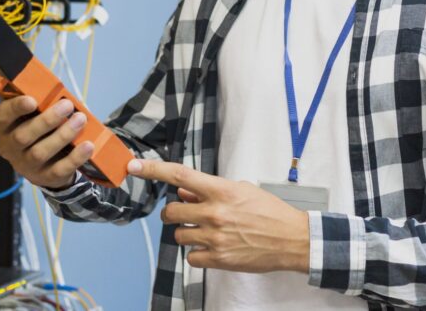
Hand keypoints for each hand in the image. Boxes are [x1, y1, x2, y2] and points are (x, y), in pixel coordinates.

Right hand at [0, 95, 94, 190]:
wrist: (46, 161)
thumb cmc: (39, 127)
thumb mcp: (33, 112)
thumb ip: (38, 100)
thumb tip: (51, 86)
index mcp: (3, 127)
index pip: (2, 117)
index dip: (15, 108)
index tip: (32, 100)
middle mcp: (9, 147)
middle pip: (22, 136)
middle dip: (46, 120)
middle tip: (67, 105)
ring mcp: (25, 165)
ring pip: (39, 153)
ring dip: (62, 135)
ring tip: (80, 120)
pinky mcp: (44, 177)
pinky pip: (58, 169)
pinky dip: (75, 157)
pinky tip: (88, 145)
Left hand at [127, 159, 309, 273]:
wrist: (292, 239)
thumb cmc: (269, 212)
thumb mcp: (241, 190)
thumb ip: (210, 190)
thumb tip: (184, 190)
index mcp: (221, 190)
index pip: (179, 175)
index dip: (152, 170)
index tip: (133, 166)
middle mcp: (214, 212)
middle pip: (171, 211)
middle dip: (174, 213)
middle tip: (186, 213)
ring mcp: (215, 237)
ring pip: (178, 235)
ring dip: (186, 233)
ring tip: (206, 231)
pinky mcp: (218, 259)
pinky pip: (190, 257)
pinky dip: (197, 253)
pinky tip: (212, 247)